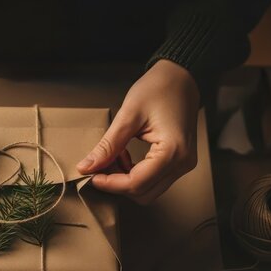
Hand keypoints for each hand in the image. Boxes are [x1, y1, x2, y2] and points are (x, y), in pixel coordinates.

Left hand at [76, 59, 199, 203]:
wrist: (181, 77)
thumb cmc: (158, 89)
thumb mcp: (128, 115)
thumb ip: (108, 145)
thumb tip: (86, 167)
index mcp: (173, 151)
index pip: (136, 183)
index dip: (110, 184)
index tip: (91, 175)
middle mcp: (183, 163)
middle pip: (143, 193)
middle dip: (117, 184)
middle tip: (99, 166)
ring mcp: (183, 164)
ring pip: (148, 190)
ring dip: (125, 180)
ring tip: (114, 156)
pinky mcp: (179, 162)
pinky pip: (153, 180)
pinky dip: (134, 174)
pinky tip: (125, 155)